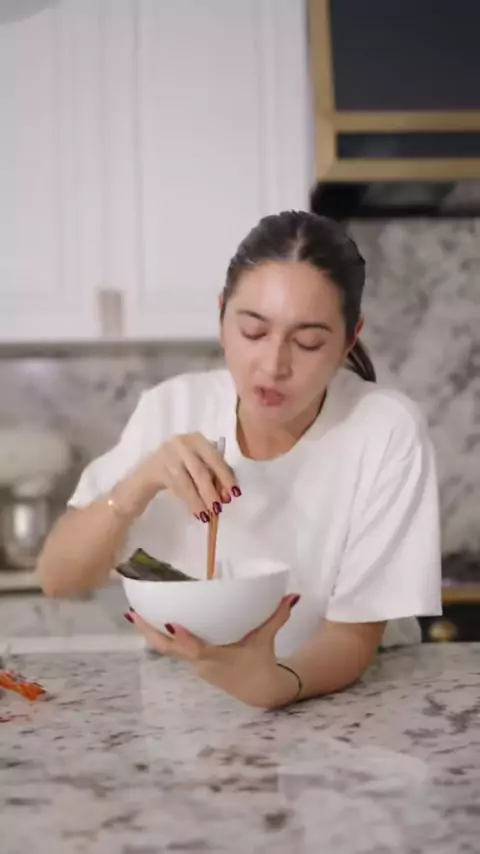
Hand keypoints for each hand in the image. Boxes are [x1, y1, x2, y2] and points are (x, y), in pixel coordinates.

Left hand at [127, 593, 300, 707]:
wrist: (259, 692)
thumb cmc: (260, 663)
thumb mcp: (267, 639)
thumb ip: (277, 616)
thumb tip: (292, 595)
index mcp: (217, 658)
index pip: (196, 650)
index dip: (183, 639)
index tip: (170, 624)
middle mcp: (200, 663)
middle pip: (169, 650)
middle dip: (149, 633)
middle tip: (132, 614)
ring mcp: (193, 665)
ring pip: (166, 650)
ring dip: (149, 634)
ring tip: (134, 613)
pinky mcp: (192, 663)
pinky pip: (172, 649)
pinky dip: (160, 636)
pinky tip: (151, 620)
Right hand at [137, 433, 239, 518]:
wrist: (147, 474)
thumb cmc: (180, 469)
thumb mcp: (197, 464)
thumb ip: (212, 473)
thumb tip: (229, 492)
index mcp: (197, 439)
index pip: (215, 457)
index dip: (225, 475)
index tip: (235, 493)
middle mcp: (182, 442)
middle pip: (201, 469)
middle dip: (212, 490)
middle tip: (220, 507)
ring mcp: (167, 454)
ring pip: (188, 481)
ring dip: (200, 500)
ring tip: (208, 514)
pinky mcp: (156, 469)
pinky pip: (177, 487)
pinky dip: (189, 501)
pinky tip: (196, 512)